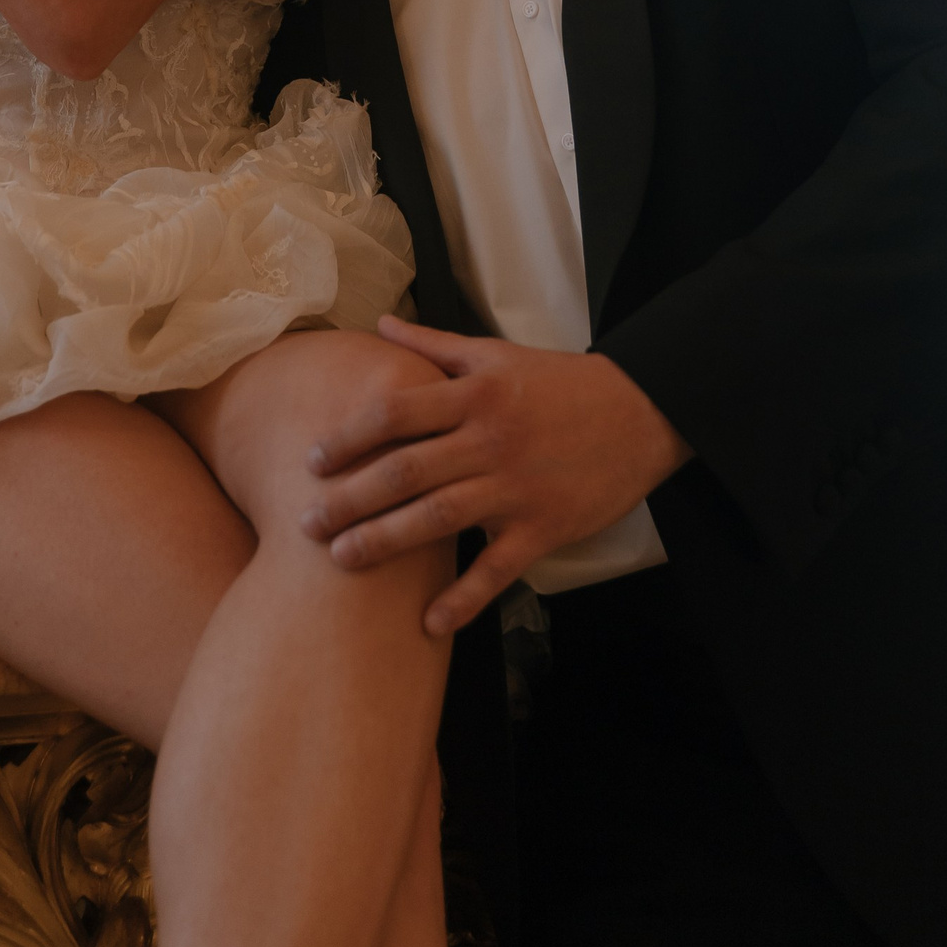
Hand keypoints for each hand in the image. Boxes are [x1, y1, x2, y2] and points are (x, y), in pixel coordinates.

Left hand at [301, 317, 689, 633]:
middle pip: (405, 471)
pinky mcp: (543, 528)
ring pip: (438, 519)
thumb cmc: (561, 383)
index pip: (395, 413)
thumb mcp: (496, 354)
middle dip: (349, 498)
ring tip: (340, 562)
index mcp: (474, 393)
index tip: (311, 460)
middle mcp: (488, 440)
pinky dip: (463, 598)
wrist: (641, 412)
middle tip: (304, 522)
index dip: (348, 437)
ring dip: (384, 542)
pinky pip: (496, 569)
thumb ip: (434, 344)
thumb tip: (381, 324)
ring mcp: (515, 488)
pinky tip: (428, 622)